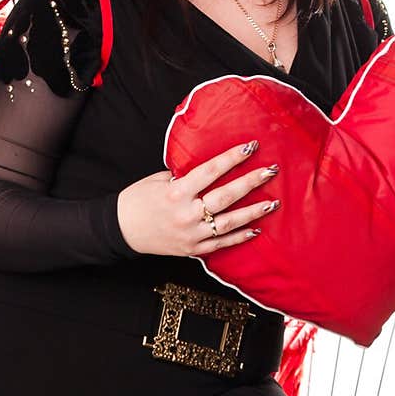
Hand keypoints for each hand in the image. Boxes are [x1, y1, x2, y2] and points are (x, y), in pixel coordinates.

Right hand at [116, 139, 280, 257]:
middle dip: (251, 182)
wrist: (121, 230)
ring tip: (273, 203)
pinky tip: (256, 229)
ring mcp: (191, 234)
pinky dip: (239, 237)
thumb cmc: (138, 199)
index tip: (251, 146)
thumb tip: (210, 168)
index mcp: (176, 191)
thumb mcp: (158, 180)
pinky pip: (221, 244)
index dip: (232, 158)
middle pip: (226, 196)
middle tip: (271, 171)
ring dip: (253, 212)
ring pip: (229, 222)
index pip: (210, 171)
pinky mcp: (192, 249)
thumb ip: (184, 175)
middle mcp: (186, 213)